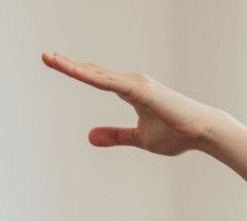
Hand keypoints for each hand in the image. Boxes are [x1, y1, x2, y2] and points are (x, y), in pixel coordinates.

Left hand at [41, 50, 224, 155]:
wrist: (201, 132)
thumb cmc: (175, 133)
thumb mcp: (138, 138)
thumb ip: (115, 136)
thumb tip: (89, 137)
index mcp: (129, 90)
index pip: (96, 78)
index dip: (76, 71)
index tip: (55, 63)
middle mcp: (130, 81)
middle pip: (93, 71)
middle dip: (68, 64)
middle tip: (45, 56)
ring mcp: (135, 83)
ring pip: (97, 73)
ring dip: (74, 66)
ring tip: (51, 59)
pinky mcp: (140, 89)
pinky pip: (108, 81)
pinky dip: (90, 75)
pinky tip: (74, 70)